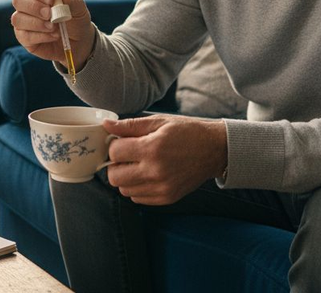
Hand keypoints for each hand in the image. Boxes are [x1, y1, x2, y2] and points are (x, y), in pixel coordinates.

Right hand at [11, 0, 94, 66]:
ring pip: (17, 19)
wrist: (80, 41)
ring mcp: (24, 22)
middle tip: (49, 15)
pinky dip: (40, 36)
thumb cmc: (76, 19)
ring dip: (36, 23)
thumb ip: (72, 0)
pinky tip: (53, 36)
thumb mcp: (79, 8)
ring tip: (53, 28)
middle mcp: (28, 5)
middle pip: (18, 0)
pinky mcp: (25, 38)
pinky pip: (23, 36)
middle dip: (33, 7)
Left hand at [103, 115, 226, 205]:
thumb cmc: (186, 132)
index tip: (123, 142)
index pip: (114, 152)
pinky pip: (137, 198)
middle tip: (127, 156)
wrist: (214, 150)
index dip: (115, 145)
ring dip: (126, 177)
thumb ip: (130, 125)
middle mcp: (155, 171)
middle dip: (115, 164)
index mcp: (153, 148)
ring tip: (139, 165)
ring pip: (124, 189)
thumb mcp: (159, 122)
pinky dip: (137, 187)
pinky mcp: (167, 198)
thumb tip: (106, 125)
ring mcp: (161, 188)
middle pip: (114, 176)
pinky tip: (148, 175)